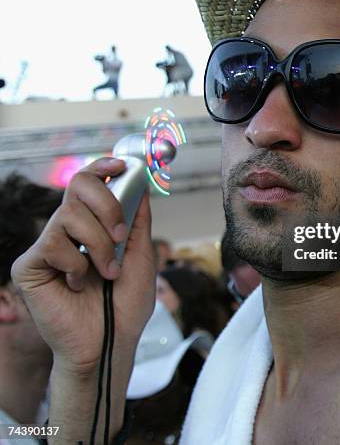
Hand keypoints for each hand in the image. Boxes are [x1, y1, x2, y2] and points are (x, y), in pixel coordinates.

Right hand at [11, 157, 156, 374]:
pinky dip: (77, 265)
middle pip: (77, 185)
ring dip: (99, 245)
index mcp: (92, 223)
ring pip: (70, 215)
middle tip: (119, 235)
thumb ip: (137, 220)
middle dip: (107, 204)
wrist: (112, 342)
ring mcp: (47, 246)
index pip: (89, 183)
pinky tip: (78, 284)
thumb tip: (139, 184)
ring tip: (106, 272)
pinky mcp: (30, 266)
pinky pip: (54, 245)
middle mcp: (67, 229)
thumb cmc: (125, 303)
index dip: (102, 166)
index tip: (121, 165)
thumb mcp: (141, 255)